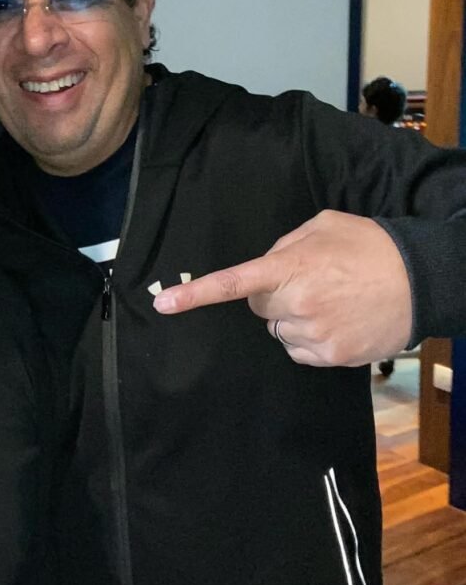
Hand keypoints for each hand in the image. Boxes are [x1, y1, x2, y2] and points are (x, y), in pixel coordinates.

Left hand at [152, 210, 412, 366]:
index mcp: (289, 267)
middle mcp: (297, 303)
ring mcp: (314, 333)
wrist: (421, 278)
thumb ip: (285, 245)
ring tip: (331, 299)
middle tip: (309, 281)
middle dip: (273, 294)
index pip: (233, 284)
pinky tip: (338, 319)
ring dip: (295, 316)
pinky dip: (311, 338)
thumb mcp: (322, 227)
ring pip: (280, 330)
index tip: (163, 305)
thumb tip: (267, 267)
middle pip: (259, 307)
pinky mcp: (332, 357)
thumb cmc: (369, 246)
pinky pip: (300, 350)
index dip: (195, 295)